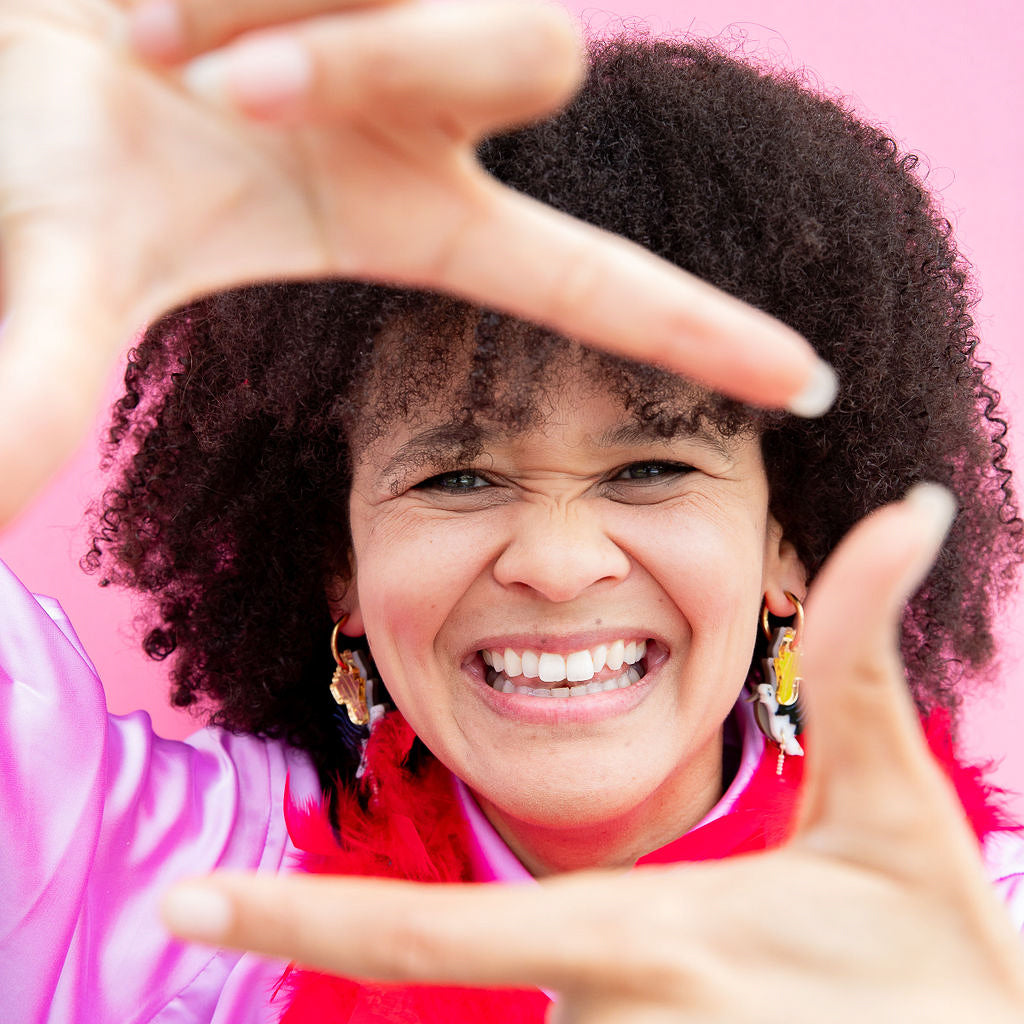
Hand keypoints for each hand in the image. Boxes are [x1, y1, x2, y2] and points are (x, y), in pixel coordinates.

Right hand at [0, 0, 829, 523]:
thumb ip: (37, 377)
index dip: (703, 334)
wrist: (1, 29)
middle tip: (221, 90)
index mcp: (398, 215)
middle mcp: (426, 111)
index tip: (813, 382)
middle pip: (531, 50)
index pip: (596, 286)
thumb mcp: (54, 259)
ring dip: (279, 9)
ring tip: (158, 32)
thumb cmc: (36, 137)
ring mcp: (403, 5)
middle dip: (374, 58)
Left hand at [162, 484, 1023, 1021]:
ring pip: (556, 1012)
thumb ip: (863, 653)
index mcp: (638, 933)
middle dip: (557, 935)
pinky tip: (736, 1017)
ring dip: (619, 980)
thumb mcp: (893, 804)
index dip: (299, 912)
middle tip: (710, 957)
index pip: (430, 930)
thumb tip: (910, 509)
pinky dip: (627, 1019)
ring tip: (753, 994)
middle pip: (508, 969)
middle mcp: (606, 1021)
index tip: (186, 904)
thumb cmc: (938, 962)